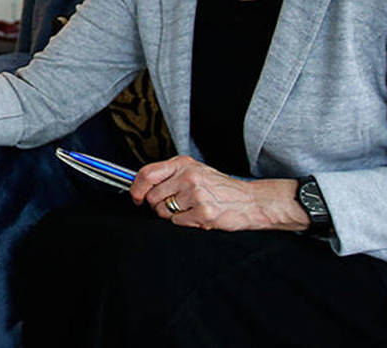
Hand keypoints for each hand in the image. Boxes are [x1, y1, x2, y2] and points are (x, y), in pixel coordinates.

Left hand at [129, 155, 305, 231]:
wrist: (250, 201)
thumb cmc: (220, 187)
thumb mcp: (194, 171)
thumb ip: (169, 175)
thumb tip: (140, 185)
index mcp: (183, 164)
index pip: (147, 173)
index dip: (137, 188)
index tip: (137, 197)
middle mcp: (188, 176)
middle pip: (152, 196)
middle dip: (158, 205)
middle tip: (174, 205)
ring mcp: (196, 194)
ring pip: (164, 211)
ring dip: (172, 215)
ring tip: (189, 209)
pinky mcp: (203, 212)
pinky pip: (177, 222)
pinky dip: (184, 223)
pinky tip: (198, 216)